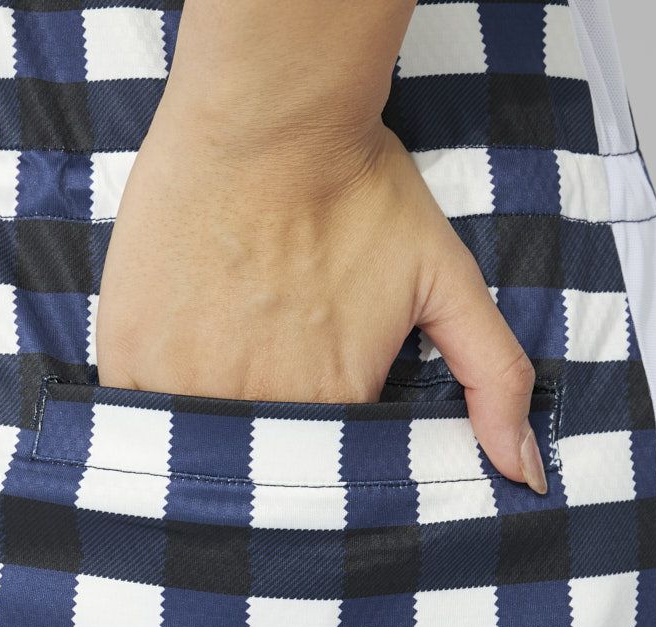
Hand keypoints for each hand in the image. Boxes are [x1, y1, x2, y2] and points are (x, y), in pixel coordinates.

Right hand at [96, 112, 546, 492]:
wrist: (268, 117)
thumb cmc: (359, 191)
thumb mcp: (450, 284)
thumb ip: (495, 379)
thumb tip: (526, 474)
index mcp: (333, 405)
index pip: (330, 478)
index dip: (328, 452)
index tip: (323, 411)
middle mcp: (256, 410)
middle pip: (262, 471)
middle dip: (271, 450)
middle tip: (273, 374)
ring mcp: (183, 384)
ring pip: (199, 452)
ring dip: (214, 432)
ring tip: (231, 365)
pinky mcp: (129, 354)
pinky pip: (140, 416)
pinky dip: (161, 403)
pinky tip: (184, 356)